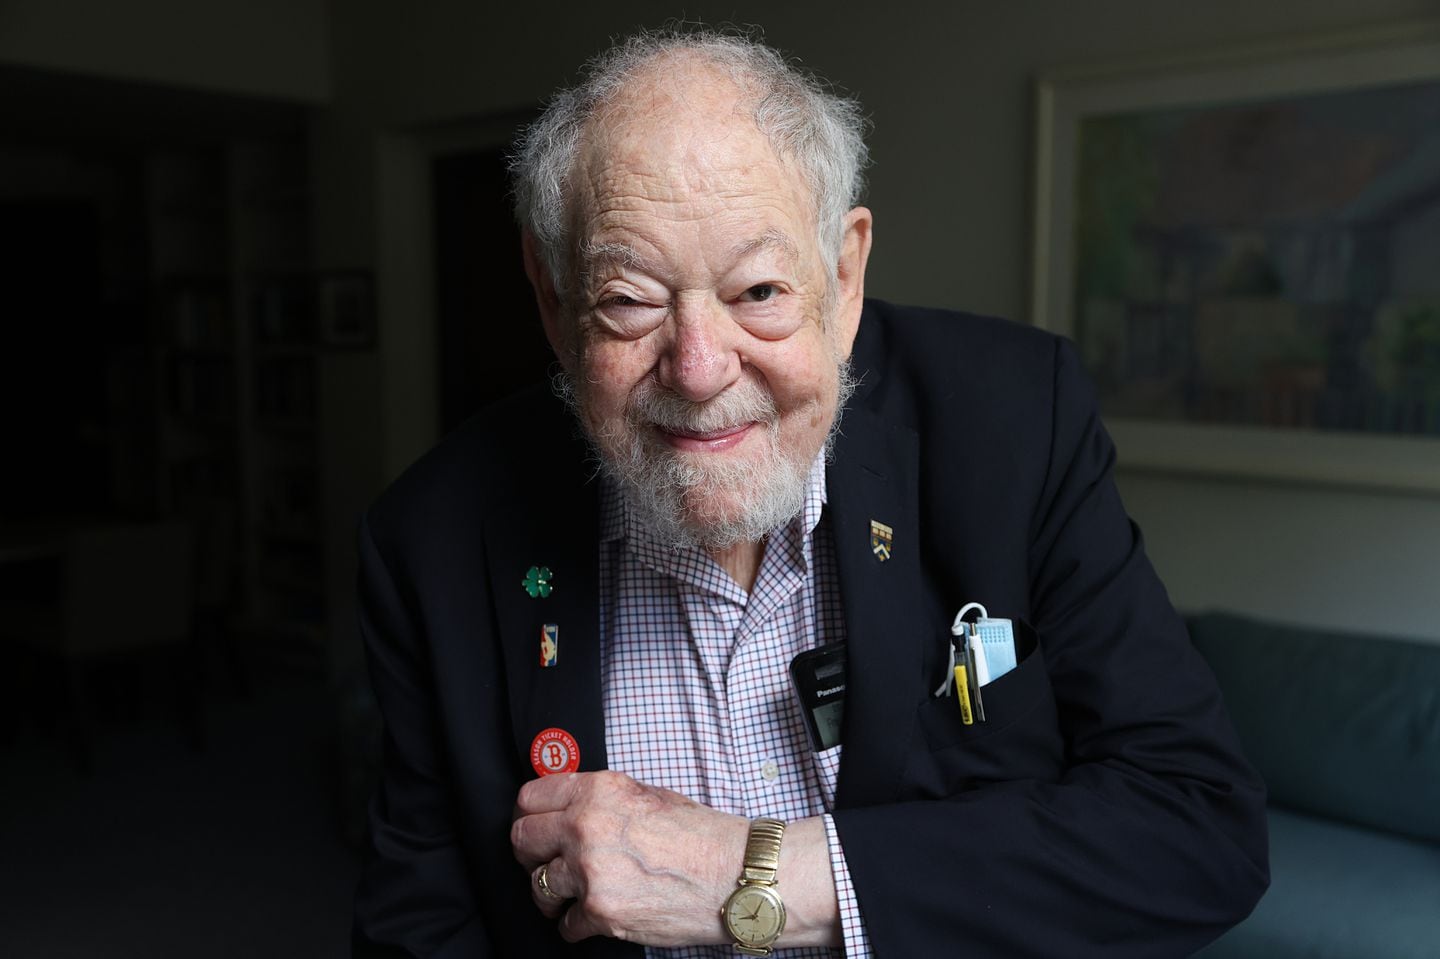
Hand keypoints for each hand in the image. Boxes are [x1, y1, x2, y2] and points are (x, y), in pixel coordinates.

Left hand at [511, 771, 747, 945]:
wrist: (734, 875)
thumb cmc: (701, 836)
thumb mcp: (648, 795)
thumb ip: (601, 799)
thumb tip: (568, 805)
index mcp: (598, 791)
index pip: (530, 797)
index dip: (529, 814)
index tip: (534, 825)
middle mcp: (586, 827)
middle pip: (522, 840)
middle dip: (532, 854)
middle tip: (547, 861)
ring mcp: (590, 872)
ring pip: (538, 886)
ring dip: (554, 894)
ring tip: (577, 893)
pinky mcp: (600, 912)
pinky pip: (565, 925)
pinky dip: (579, 924)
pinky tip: (600, 914)